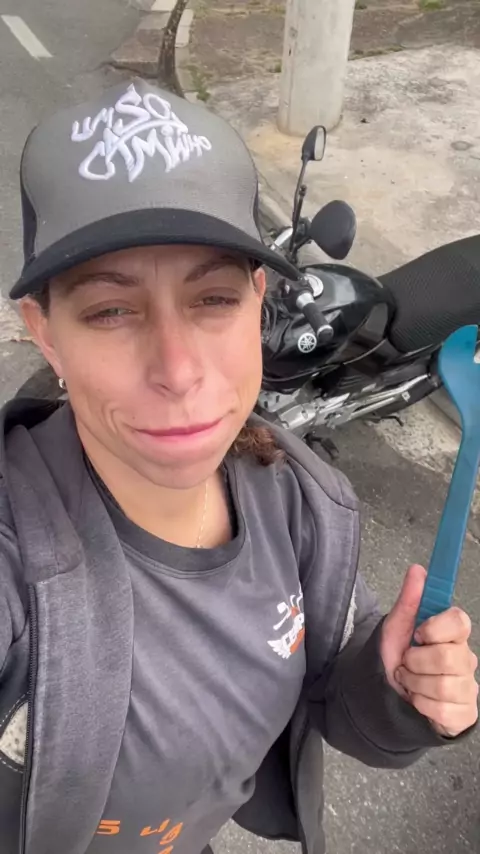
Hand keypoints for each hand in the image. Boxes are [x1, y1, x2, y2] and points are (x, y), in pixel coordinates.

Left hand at [380, 565, 478, 736]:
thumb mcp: (396, 627)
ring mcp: (468, 687)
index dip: (436, 628)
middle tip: (406, 663)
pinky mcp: (465, 713)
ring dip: (415, 685)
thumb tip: (418, 570)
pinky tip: (418, 701)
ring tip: (409, 682)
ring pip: (443, 686)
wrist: (387, 694)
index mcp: (453, 634)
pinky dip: (422, 705)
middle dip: (416, 662)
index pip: (460, 621)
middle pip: (447, 657)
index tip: (418, 634)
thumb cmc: (396, 657)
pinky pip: (444, 711)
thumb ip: (409, 599)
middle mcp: (466, 659)